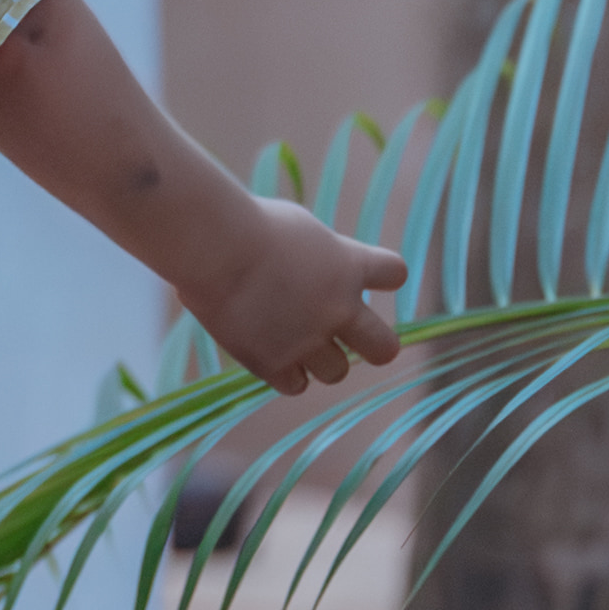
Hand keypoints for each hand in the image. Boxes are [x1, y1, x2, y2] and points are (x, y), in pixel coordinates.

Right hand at [190, 196, 406, 393]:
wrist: (214, 247)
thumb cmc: (249, 224)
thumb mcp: (300, 228)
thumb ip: (320, 256)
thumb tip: (316, 272)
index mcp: (349, 266)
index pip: (395, 274)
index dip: (383, 276)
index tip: (359, 273)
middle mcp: (338, 309)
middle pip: (385, 348)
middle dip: (376, 344)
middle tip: (353, 337)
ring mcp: (308, 341)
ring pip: (337, 372)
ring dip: (321, 359)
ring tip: (292, 339)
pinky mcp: (273, 363)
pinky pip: (296, 385)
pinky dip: (286, 372)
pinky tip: (269, 351)